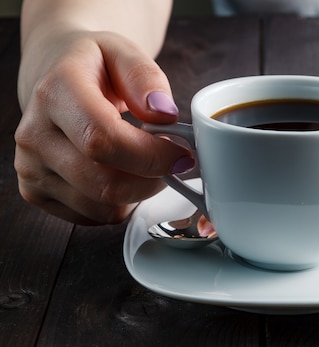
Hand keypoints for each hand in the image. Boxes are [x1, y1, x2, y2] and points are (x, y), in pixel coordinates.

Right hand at [15, 30, 193, 224]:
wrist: (55, 77)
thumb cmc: (93, 66)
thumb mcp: (124, 52)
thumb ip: (146, 78)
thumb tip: (164, 114)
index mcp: (55, 93)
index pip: (103, 141)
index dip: (151, 156)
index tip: (182, 155)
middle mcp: (35, 134)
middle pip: (105, 183)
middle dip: (152, 179)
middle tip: (172, 164)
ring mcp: (31, 168)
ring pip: (103, 207)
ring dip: (139, 193)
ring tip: (146, 164)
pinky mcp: (36, 193)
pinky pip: (94, 217)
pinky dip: (120, 204)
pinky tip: (124, 175)